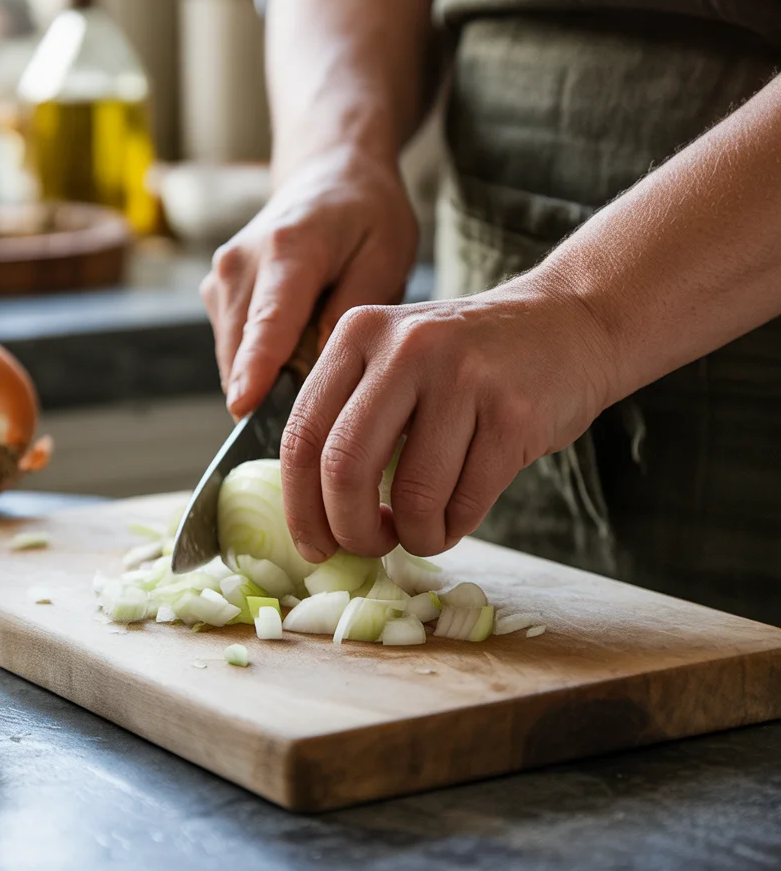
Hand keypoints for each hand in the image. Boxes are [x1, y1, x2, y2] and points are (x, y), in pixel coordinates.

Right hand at [200, 146, 418, 417]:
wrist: (329, 174)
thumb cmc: (366, 214)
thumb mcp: (386, 255)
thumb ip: (355, 312)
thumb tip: (321, 367)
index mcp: (289, 249)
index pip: (268, 321)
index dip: (256, 369)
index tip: (243, 408)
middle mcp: (240, 263)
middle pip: (243, 352)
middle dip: (274, 395)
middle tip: (323, 420)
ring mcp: (220, 280)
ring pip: (235, 359)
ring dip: (270, 381)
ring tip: (318, 368)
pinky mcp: (215, 296)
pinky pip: (235, 352)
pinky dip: (263, 365)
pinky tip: (299, 350)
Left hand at [279, 277, 613, 561]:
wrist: (570, 323)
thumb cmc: (469, 362)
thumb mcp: (396, 361)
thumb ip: (349, 418)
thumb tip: (312, 518)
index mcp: (359, 333)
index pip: (302, 435)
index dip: (301, 507)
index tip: (315, 545)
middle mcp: (406, 346)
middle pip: (346, 467)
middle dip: (352, 529)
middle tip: (368, 547)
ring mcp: (463, 376)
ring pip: (413, 496)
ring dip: (414, 536)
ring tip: (425, 531)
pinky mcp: (515, 412)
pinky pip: (466, 502)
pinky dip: (455, 528)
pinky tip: (457, 516)